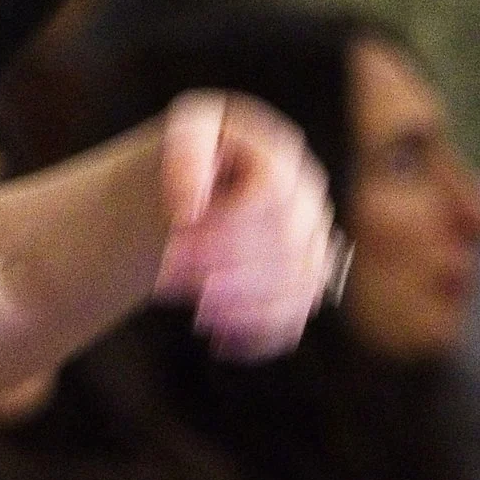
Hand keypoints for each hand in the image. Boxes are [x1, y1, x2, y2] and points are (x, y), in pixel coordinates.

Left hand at [151, 92, 334, 359]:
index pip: (273, 195)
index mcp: (281, 155)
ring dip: (244, 307)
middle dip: (226, 267)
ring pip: (301, 287)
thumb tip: (190, 211)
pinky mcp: (304, 282)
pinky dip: (259, 337)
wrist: (198, 184)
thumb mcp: (183, 136)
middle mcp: (309, 199)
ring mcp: (314, 243)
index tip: (174, 240)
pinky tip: (220, 342)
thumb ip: (186, 158)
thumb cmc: (190, 156)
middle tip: (165, 281)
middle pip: (288, 245)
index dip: (226, 223)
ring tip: (195, 312)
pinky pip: (296, 317)